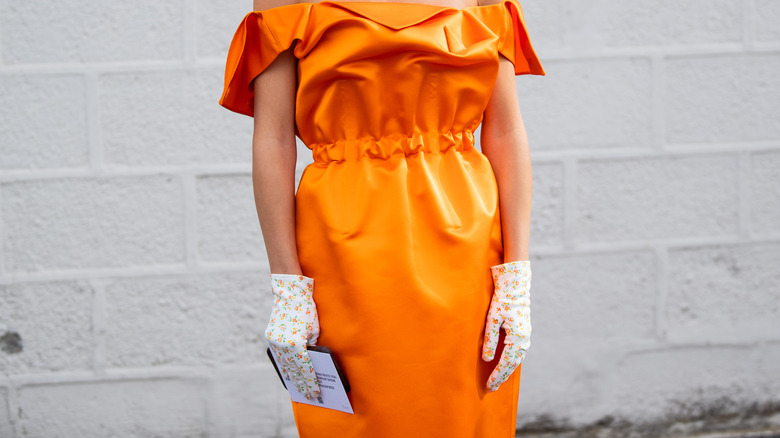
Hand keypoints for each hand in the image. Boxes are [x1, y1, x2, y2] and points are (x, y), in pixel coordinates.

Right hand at [265, 273, 320, 398]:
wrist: (289, 294)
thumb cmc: (306, 311)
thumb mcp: (314, 331)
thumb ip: (311, 346)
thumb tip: (311, 359)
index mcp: (296, 345)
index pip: (306, 369)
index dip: (311, 382)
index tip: (316, 393)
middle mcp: (283, 346)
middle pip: (294, 370)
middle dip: (302, 383)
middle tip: (309, 395)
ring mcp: (275, 342)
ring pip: (284, 365)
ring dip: (292, 376)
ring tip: (298, 387)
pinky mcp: (271, 338)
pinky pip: (279, 356)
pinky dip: (284, 365)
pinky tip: (288, 373)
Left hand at [481, 260, 531, 391]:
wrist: (515, 286)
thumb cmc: (502, 300)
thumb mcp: (492, 319)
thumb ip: (490, 340)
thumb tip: (488, 359)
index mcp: (517, 337)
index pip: (506, 363)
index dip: (497, 375)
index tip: (489, 385)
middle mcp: (524, 339)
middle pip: (513, 364)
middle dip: (502, 377)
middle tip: (492, 388)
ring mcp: (526, 336)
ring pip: (517, 359)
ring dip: (507, 370)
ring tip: (497, 380)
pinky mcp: (523, 333)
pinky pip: (518, 352)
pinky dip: (511, 361)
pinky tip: (504, 365)